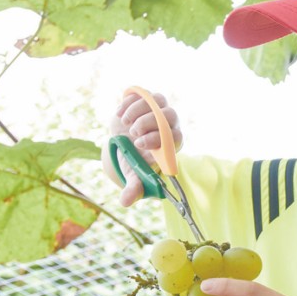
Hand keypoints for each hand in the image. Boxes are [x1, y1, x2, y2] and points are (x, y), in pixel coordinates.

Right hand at [102, 91, 183, 206]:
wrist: (123, 141)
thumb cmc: (134, 159)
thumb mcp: (133, 174)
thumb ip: (134, 187)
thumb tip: (125, 202)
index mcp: (172, 144)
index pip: (176, 137)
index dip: (159, 138)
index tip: (140, 145)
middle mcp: (170, 124)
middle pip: (170, 116)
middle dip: (149, 123)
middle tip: (132, 133)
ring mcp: (159, 109)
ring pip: (158, 101)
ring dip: (139, 111)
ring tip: (124, 123)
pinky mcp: (146, 98)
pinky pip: (144, 93)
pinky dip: (130, 101)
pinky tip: (120, 114)